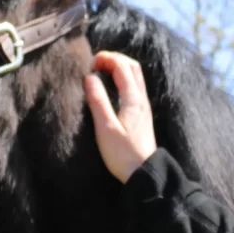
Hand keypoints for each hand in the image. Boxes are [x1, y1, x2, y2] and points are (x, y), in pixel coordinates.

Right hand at [83, 51, 156, 182]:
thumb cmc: (123, 154)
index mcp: (133, 100)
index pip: (123, 67)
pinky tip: (111, 86)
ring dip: (118, 67)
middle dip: (114, 59)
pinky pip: (134, 86)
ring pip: (135, 76)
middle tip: (95, 63)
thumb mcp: (106, 128)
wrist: (143, 173)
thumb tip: (89, 77)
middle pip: (132, 67)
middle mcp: (141, 99)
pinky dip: (122, 78)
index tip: (89, 63)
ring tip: (101, 70)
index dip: (106, 59)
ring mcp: (143, 106)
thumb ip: (98, 101)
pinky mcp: (141, 114)